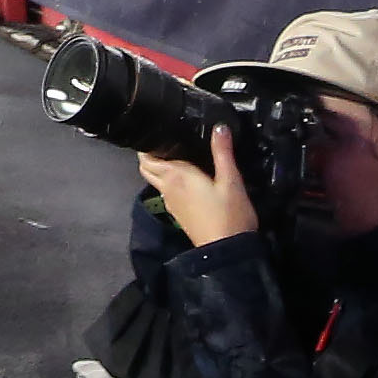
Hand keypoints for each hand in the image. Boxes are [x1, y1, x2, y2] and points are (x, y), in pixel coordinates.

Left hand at [137, 126, 258, 245]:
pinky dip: (167, 180)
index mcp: (176, 175)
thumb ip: (223, 152)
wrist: (226, 251)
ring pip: (155, 179)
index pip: (148, 156)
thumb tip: (219, 126)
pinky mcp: (178, 213)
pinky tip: (185, 176)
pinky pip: (165, 190)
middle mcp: (167, 188)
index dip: (149, 143)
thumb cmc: (229, 214)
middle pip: (147, 167)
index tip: (159, 130)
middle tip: (166, 140)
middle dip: (149, 153)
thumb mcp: (231, 180)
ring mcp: (171, 202)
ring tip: (175, 154)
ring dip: (158, 167)